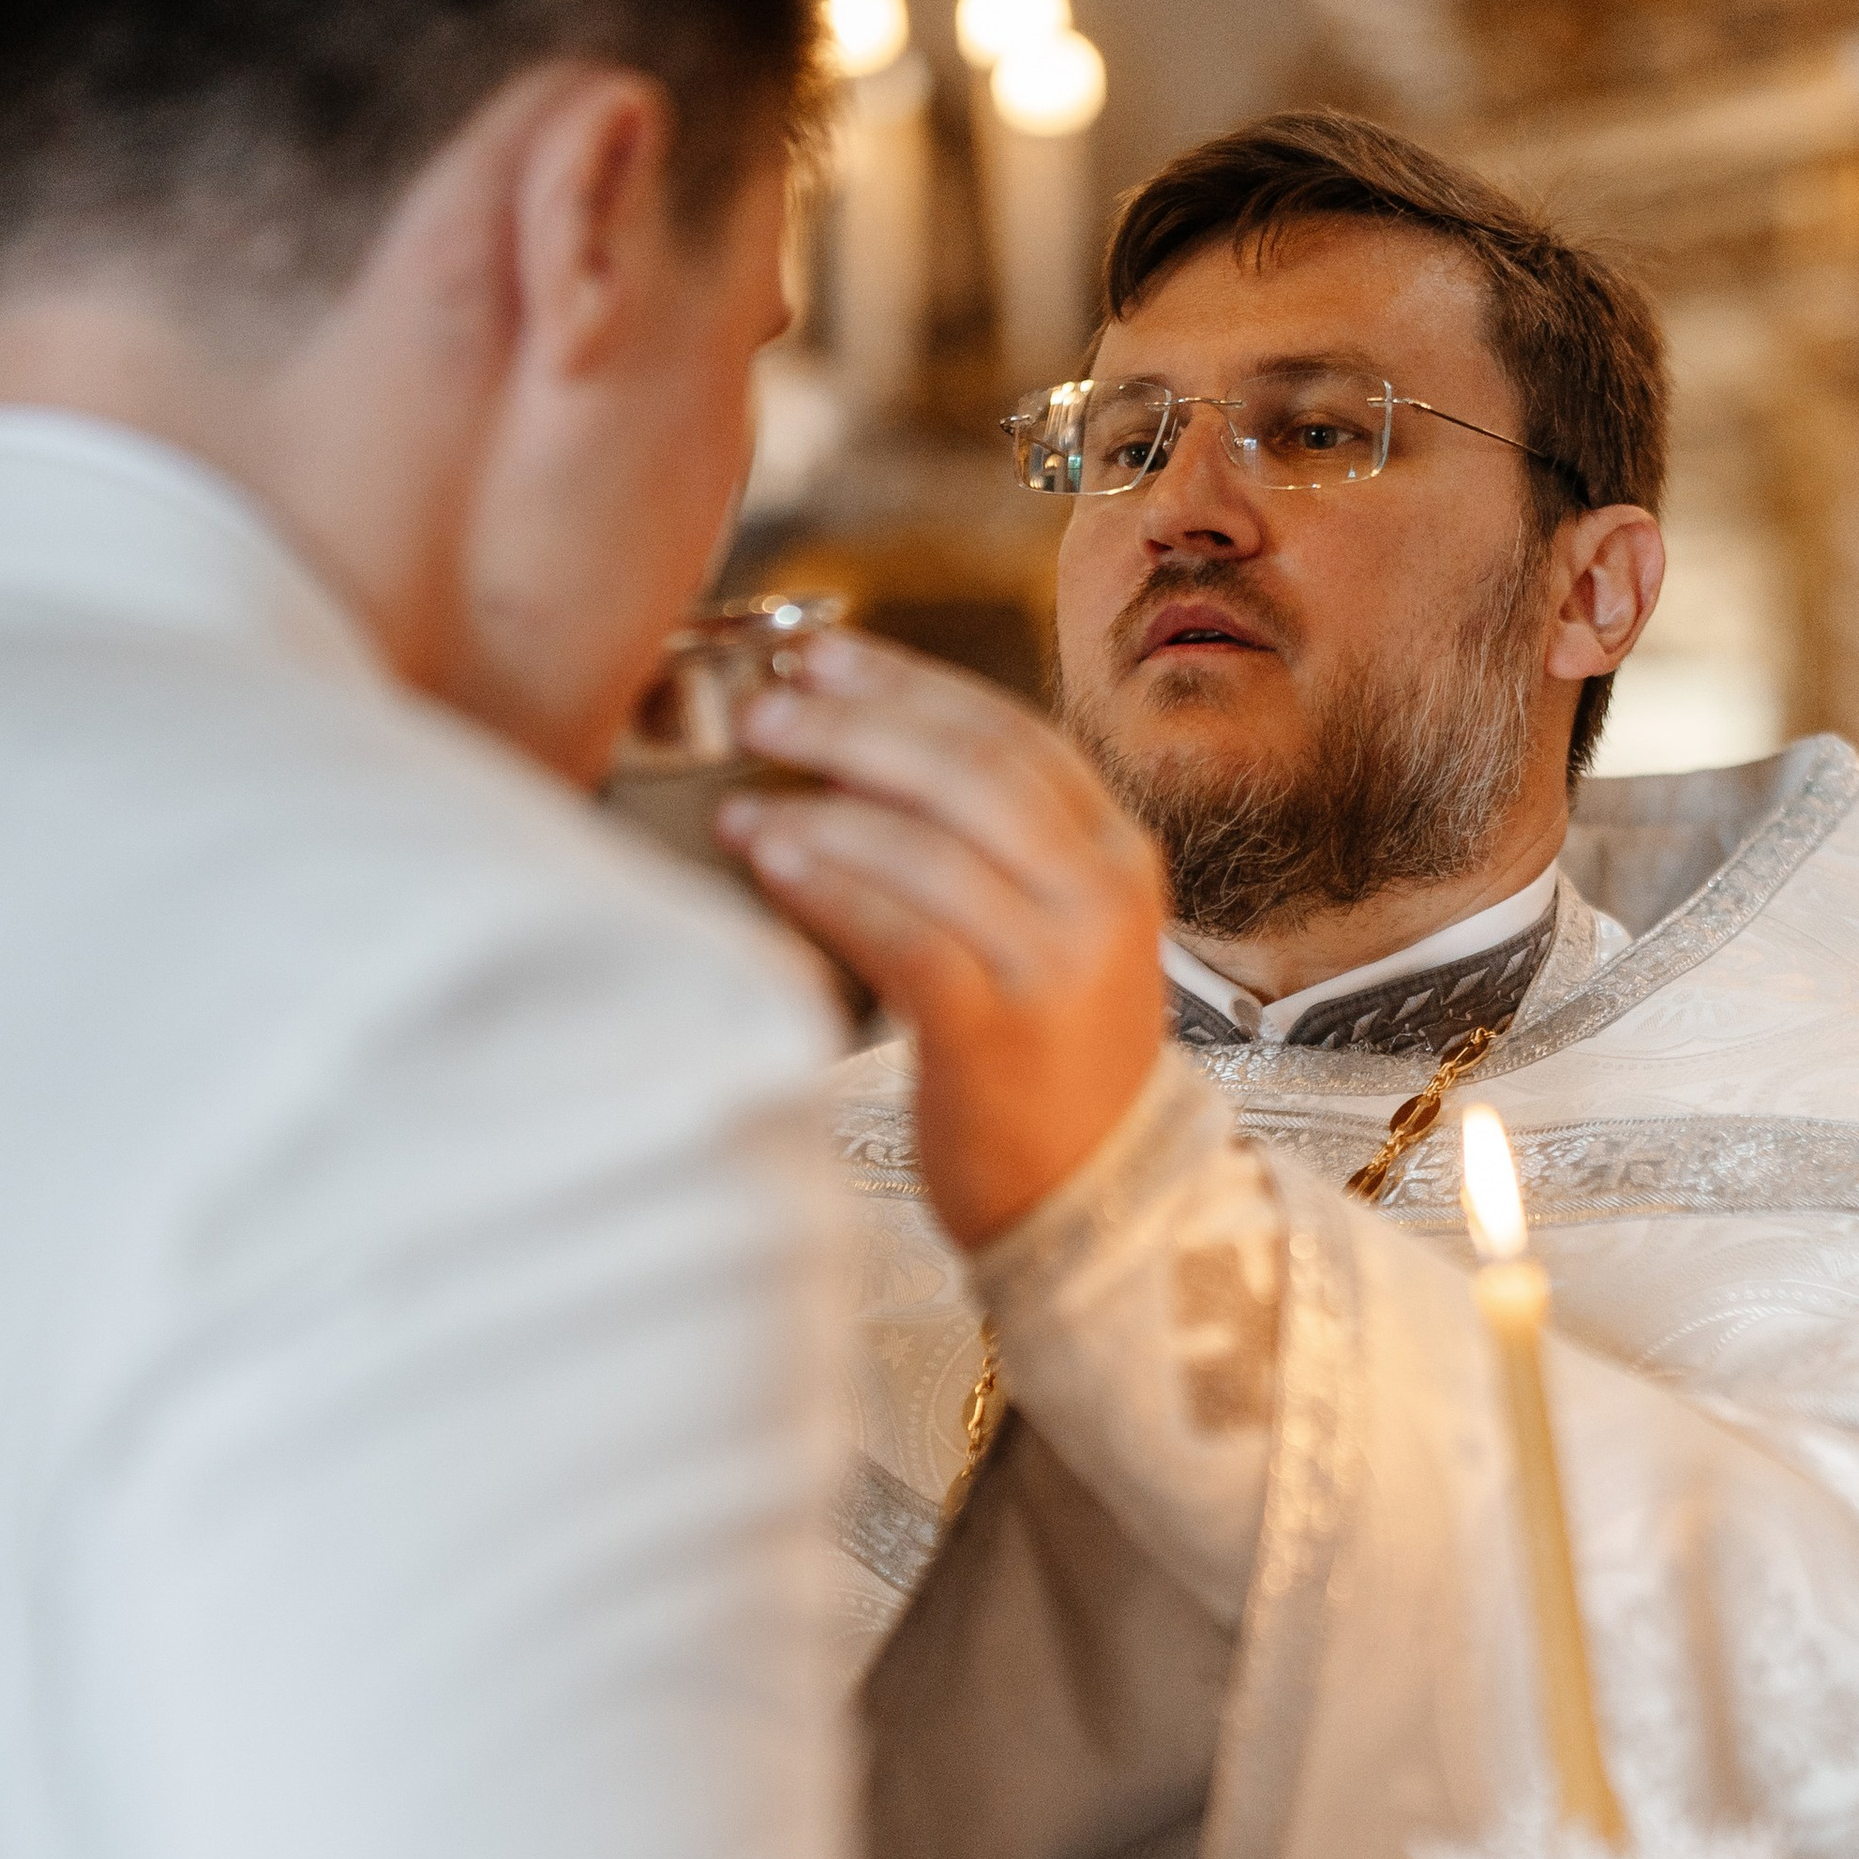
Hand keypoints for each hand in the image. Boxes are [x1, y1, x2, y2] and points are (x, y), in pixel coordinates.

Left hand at [715, 629, 1167, 1250]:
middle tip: (763, 710)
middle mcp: (1100, 896)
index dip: (904, 682)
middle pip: (968, 769)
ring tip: (743, 799)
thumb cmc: (1044, 1065)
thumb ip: (982, 847)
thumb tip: (850, 748)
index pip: (1008, 731)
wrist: (1097, 1203)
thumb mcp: (1044, 933)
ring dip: (822, 809)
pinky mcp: (1002, 1033)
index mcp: (1115, 854)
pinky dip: (829, 890)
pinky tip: (768, 863)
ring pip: (929, 846)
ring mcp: (1057, 964)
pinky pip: (902, 936)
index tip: (816, 655)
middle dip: (853, 725)